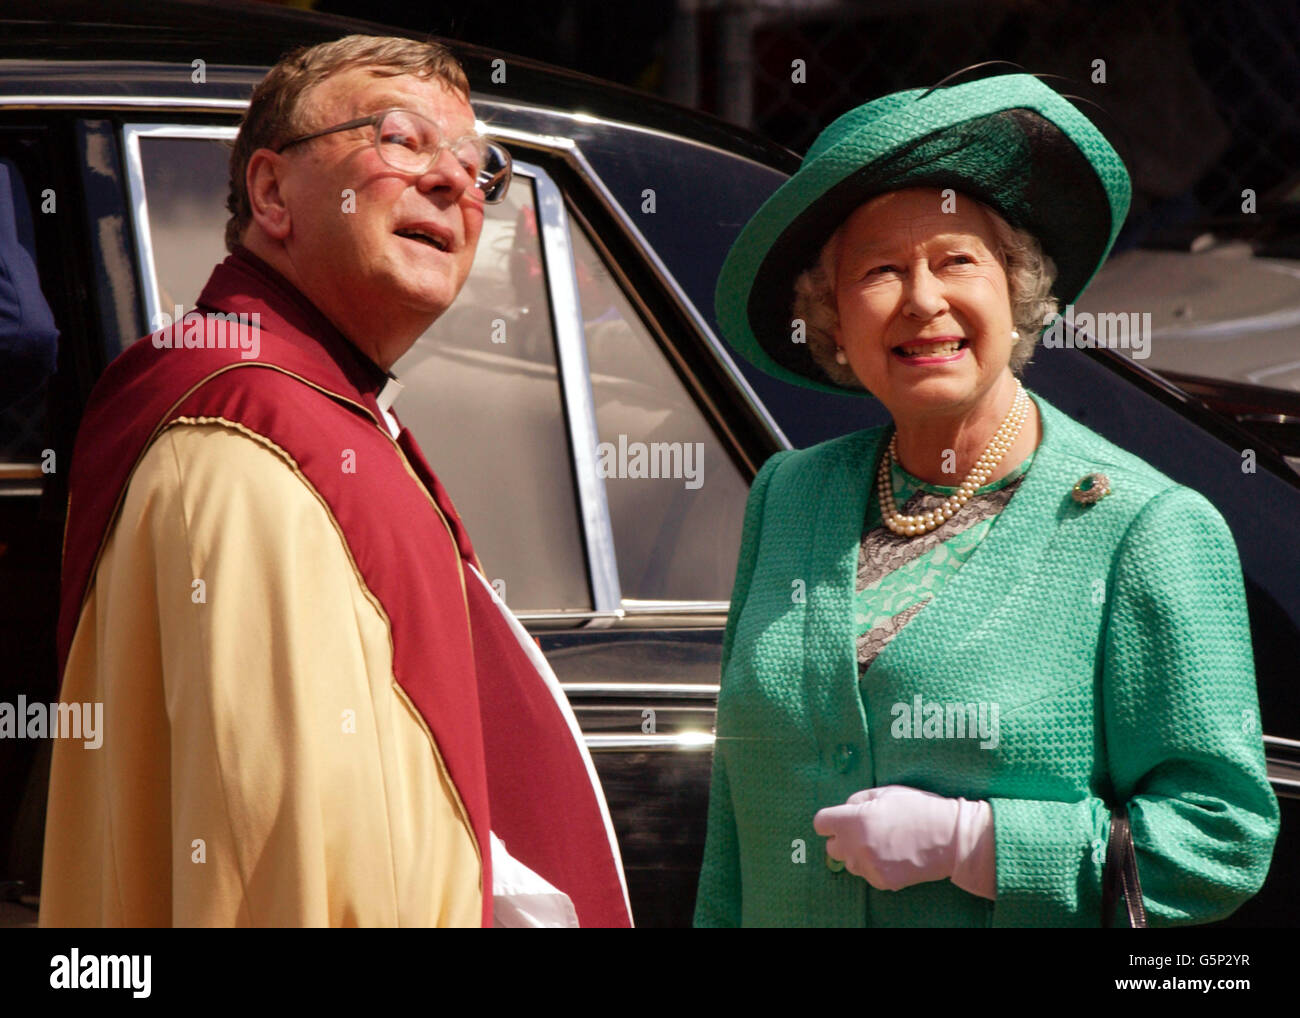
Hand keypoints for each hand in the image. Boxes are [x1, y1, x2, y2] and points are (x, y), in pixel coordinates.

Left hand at [813, 784, 995, 897]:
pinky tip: (893, 856)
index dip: (830, 820)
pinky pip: (867, 874)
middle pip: (831, 848)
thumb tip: (843, 810)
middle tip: (863, 831)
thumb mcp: (885, 792)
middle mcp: (857, 845)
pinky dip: (875, 867)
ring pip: (849, 863)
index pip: (820, 824)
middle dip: (842, 839)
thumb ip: (857, 800)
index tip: (839, 820)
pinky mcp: (882, 881)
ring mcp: (869, 866)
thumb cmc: (918, 808)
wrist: (949, 837)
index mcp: (855, 820)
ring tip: (882, 843)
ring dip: (858, 854)